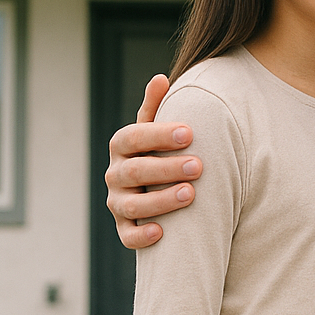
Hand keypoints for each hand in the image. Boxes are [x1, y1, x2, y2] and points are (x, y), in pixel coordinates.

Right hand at [104, 74, 203, 248]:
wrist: (154, 184)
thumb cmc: (159, 149)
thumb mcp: (155, 127)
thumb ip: (156, 105)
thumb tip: (160, 78)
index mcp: (121, 145)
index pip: (134, 137)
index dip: (160, 135)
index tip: (190, 133)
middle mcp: (115, 174)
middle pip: (135, 171)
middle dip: (167, 168)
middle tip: (199, 166)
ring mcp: (117, 202)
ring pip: (133, 205)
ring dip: (161, 200)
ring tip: (191, 194)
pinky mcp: (124, 227)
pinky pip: (128, 236)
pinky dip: (141, 235)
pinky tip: (161, 233)